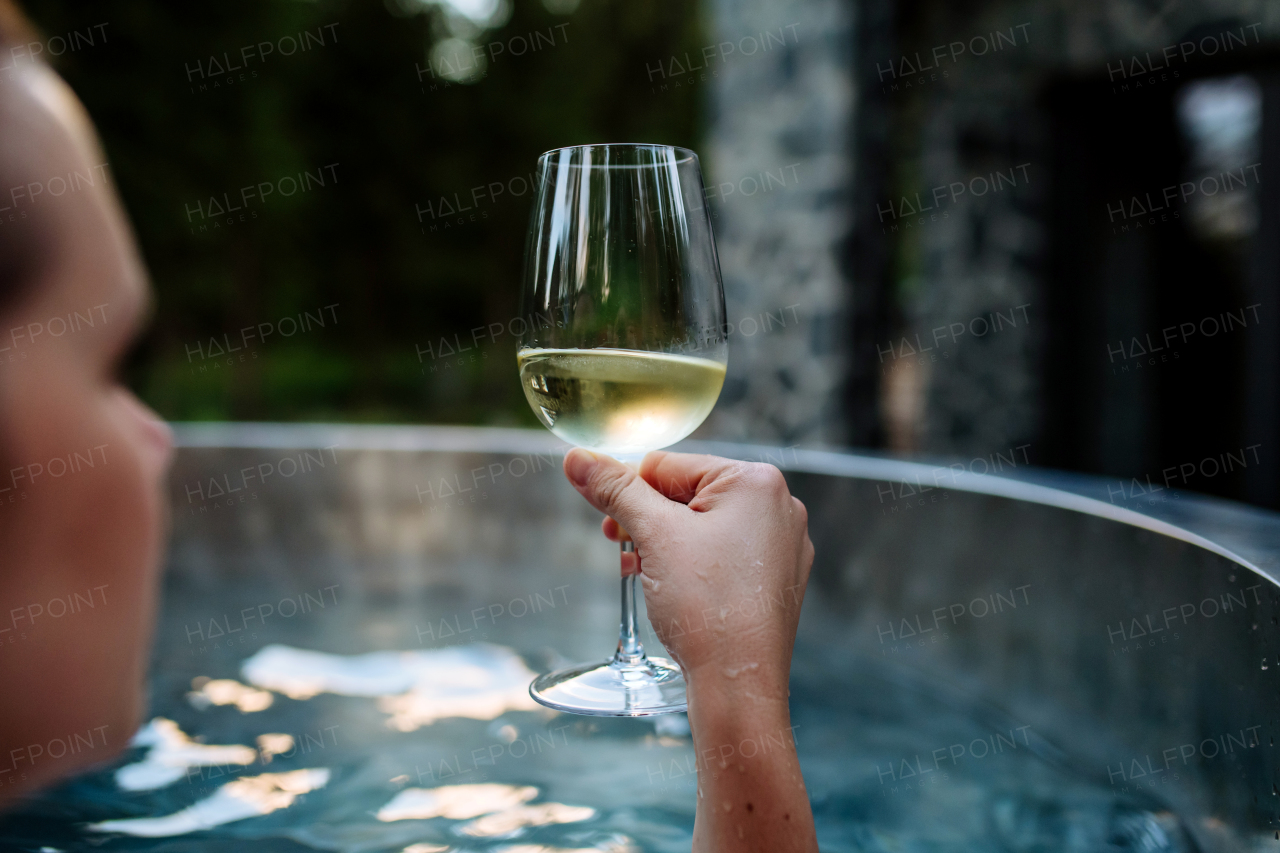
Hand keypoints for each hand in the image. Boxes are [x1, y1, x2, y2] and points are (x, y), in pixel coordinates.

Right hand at [563, 448, 818, 852]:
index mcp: (756, 481)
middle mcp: (779, 507)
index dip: (631, 494)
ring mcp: (783, 546)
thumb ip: (614, 490)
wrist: (739, 685)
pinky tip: (672, 590)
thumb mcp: (653, 536)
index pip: (671, 466)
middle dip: (648, 521)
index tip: (610, 524)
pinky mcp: (777, 580)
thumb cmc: (706, 608)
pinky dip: (693, 566)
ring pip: (705, 527)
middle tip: (621, 550)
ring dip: (666, 544)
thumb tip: (578, 458)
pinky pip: (726, 556)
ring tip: (645, 573)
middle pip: (689, 494)